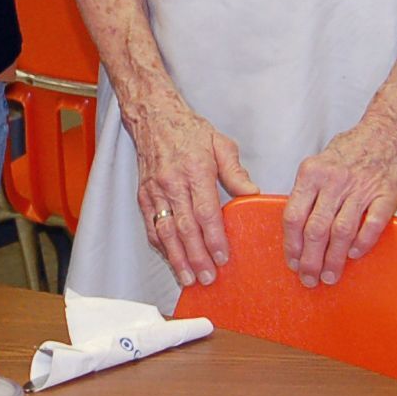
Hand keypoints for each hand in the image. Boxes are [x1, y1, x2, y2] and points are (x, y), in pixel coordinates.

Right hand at [130, 102, 257, 287]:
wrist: (153, 117)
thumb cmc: (189, 131)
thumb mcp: (221, 143)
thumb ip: (236, 171)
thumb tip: (252, 194)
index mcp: (195, 169)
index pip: (204, 211)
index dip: (213, 237)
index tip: (223, 257)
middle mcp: (172, 182)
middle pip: (184, 227)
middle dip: (196, 256)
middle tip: (208, 278)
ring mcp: (154, 190)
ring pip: (165, 231)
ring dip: (177, 258)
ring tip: (188, 278)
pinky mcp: (143, 196)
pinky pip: (151, 226)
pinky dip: (161, 247)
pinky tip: (172, 260)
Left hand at [283, 111, 396, 286]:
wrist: (388, 133)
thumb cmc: (351, 151)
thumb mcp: (319, 163)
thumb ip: (308, 192)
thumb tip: (295, 226)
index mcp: (312, 173)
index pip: (294, 215)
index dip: (291, 244)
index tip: (292, 262)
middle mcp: (334, 181)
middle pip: (315, 229)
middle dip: (310, 259)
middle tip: (308, 278)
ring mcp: (361, 188)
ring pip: (341, 231)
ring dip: (333, 259)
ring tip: (329, 276)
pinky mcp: (386, 195)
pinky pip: (371, 225)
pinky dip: (362, 243)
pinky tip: (354, 256)